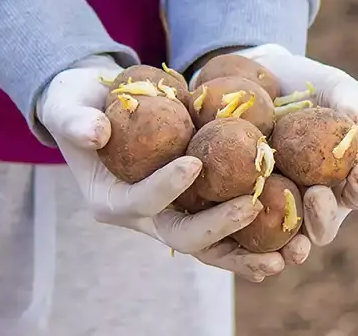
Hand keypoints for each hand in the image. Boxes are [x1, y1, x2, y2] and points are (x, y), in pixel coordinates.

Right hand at [36, 55, 304, 280]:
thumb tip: (95, 133)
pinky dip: (254, 240)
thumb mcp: (68, 104)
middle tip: (253, 206)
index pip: (141, 201)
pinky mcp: (193, 208)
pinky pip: (227, 231)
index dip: (165, 186)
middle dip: (218, 226)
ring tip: (283, 253)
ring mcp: (171, 216)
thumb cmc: (80, 105)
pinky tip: (290, 239)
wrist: (99, 111)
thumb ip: (74, 118)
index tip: (195, 161)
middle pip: (182, 236)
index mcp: (111, 200)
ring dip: (245, 252)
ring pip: (211, 246)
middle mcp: (143, 218)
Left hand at [191, 44, 357, 246]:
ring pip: (288, 242)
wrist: (250, 84)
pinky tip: (250, 253)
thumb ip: (344, 94)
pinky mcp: (240, 212)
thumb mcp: (325, 82)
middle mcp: (311, 202)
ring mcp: (277, 210)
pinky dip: (250, 253)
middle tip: (316, 194)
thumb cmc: (300, 85)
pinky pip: (245, 240)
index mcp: (339, 178)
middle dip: (325, 217)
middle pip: (325, 225)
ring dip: (295, 247)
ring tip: (294, 245)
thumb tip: (353, 115)